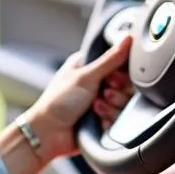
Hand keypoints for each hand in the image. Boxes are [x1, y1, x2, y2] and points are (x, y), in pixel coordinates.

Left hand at [26, 38, 132, 160]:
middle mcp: (96, 82)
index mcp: (89, 66)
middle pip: (125, 86)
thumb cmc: (58, 101)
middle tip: (104, 93)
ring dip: (111, 107)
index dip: (122, 73)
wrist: (48, 134)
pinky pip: (119, 120)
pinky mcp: (102, 119)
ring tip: (96, 107)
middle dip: (117, 93)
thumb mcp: (86, 77)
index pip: (119, 64)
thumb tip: (127, 39)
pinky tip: (97, 120)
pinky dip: (109, 121)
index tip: (115, 78)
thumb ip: (110, 59)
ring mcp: (99, 102)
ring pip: (123, 104)